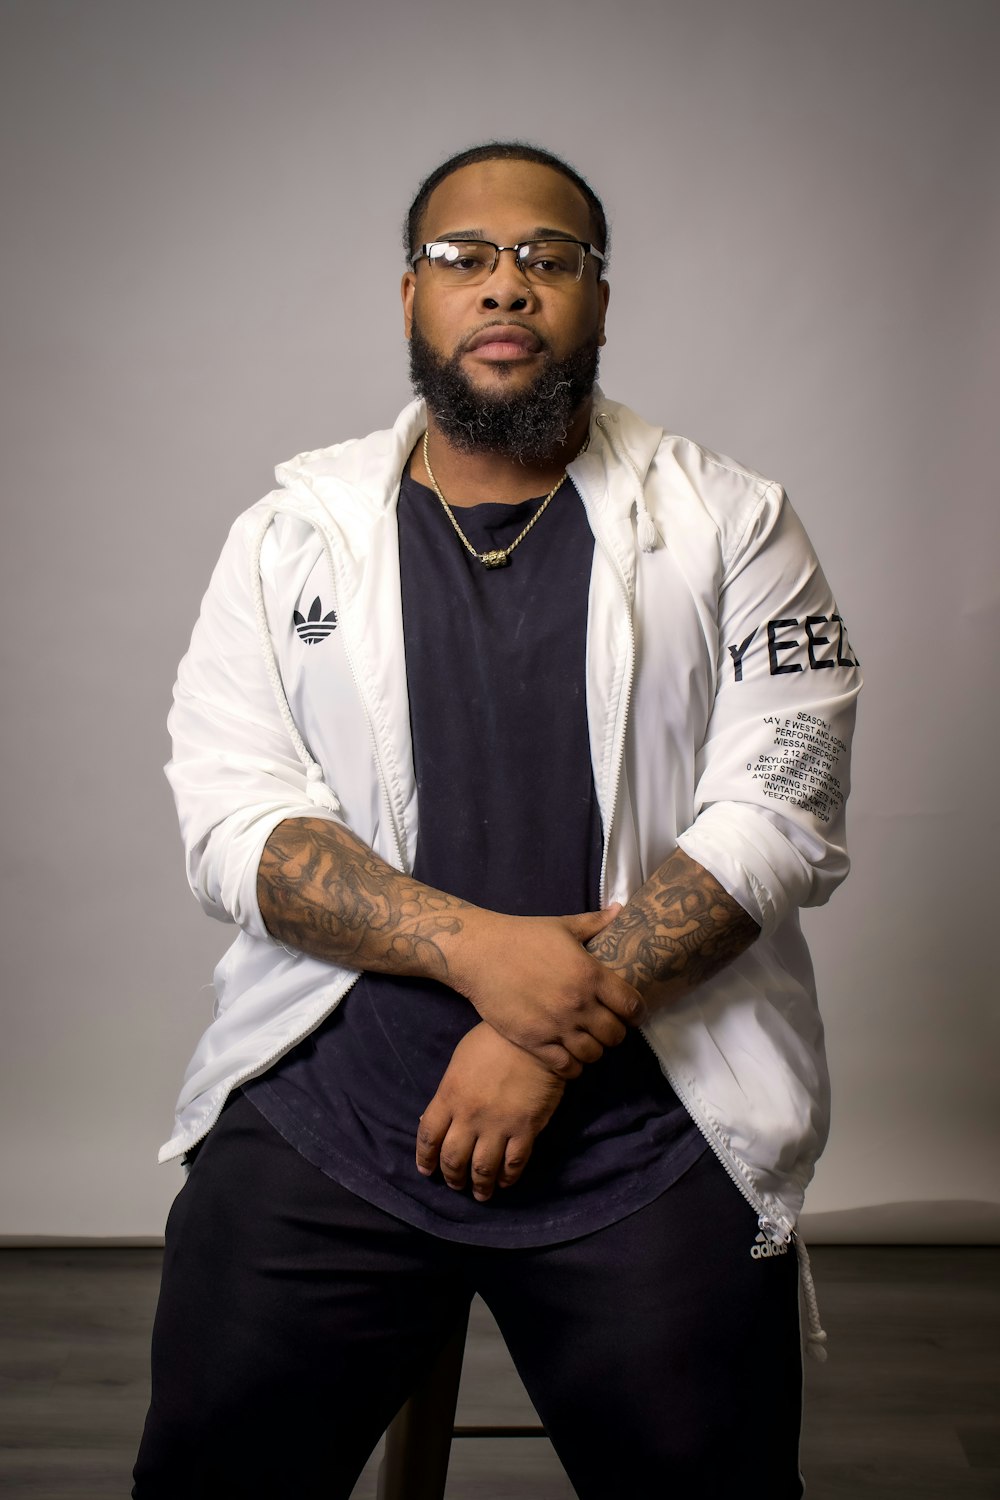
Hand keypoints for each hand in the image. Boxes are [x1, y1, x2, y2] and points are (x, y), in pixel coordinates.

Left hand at [415, 1023, 566, 1200]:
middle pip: (453, 1159)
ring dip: (479, 1186)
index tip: (426, 1170)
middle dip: (452, 1177)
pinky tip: (505, 1182)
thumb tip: (436, 1118)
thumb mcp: (459, 1062)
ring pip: (482, 1169)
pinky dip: (507, 1178)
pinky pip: (513, 1163)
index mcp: (448, 1097)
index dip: (425, 1158)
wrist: (532, 1036)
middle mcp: (469, 1117)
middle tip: (455, 1184)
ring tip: (480, 1194)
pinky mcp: (525, 1129)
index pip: (428, 1136)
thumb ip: (448, 1092)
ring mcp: (497, 1125)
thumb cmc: (492, 1041)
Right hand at [447, 907, 644, 1078]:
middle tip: (607, 1027)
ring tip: (588, 1041)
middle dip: (617, 1033)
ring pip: (593, 1054)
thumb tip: (620, 908)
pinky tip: (569, 1056)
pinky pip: (566, 1067)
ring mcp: (555, 1025)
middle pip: (615, 1034)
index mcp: (589, 974)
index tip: (631, 1012)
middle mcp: (577, 1003)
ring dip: (595, 1050)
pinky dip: (573, 1066)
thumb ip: (595, 922)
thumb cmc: (523, 936)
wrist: (480, 953)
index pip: (631, 1005)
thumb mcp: (563, 926)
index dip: (637, 1012)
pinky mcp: (533, 1041)